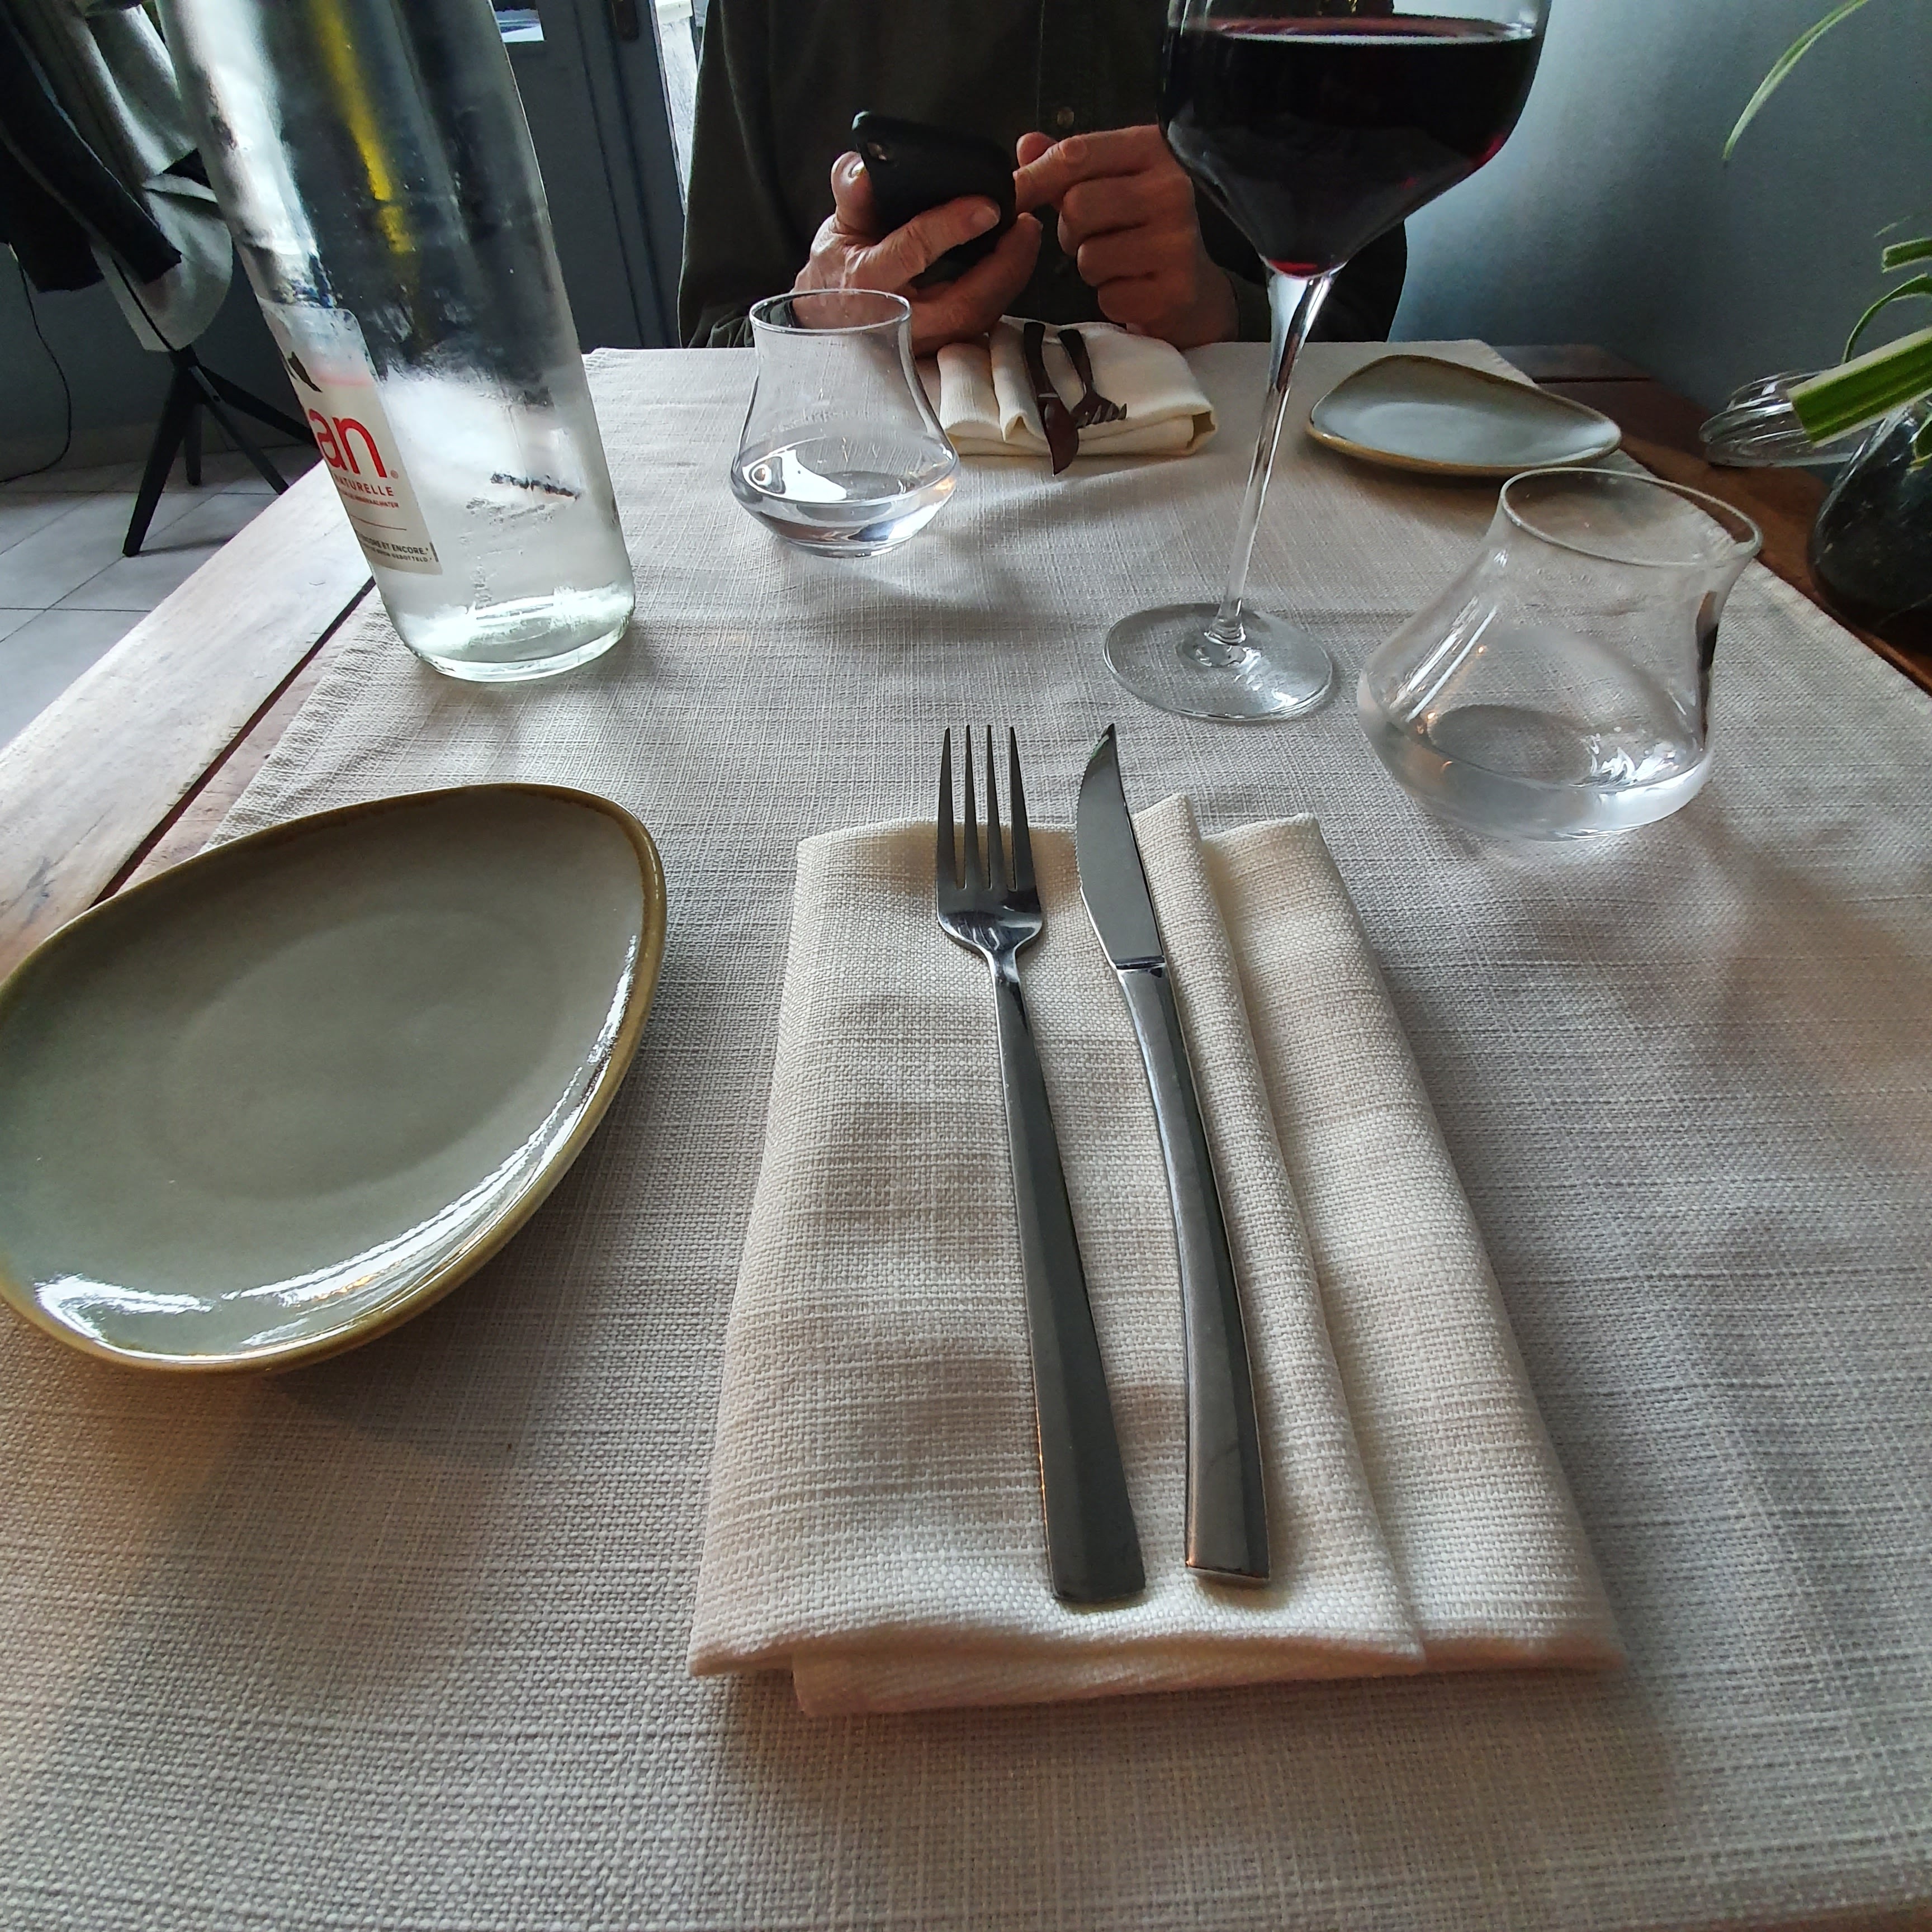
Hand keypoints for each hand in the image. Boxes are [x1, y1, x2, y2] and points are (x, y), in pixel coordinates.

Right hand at [793, 152, 1041, 354]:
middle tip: (1027, 226)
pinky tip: (1011, 268)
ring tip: (1025, 241)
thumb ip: (852, 194)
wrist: (831, 324)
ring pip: (978, 320)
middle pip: (963, 302)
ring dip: (1009, 281)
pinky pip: (979, 327)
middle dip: (1004, 265)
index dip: (951, 227)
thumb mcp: (836, 228)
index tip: (986, 206)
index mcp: (867, 281)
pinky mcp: (939, 352)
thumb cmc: (837, 275)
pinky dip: (1000, 296)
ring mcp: (921, 344)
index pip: (913, 250)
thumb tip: (867, 172)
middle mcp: (897, 321)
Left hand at [1012, 126, 1236, 348]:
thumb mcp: (1111, 184)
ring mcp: (1177, 241)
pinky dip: (1110, 298)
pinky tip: (1134, 288)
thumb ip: (1068, 167)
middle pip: (1077, 206)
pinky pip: (1108, 297)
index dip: (1035, 178)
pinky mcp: (1174, 290)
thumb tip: (1025, 146)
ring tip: (1118, 263)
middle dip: (1071, 231)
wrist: (1196, 289)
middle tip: (1093, 237)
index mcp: (1153, 150)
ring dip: (1090, 267)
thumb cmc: (1143, 230)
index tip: (1014, 196)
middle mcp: (1171, 189)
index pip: (1077, 154)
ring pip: (1089, 256)